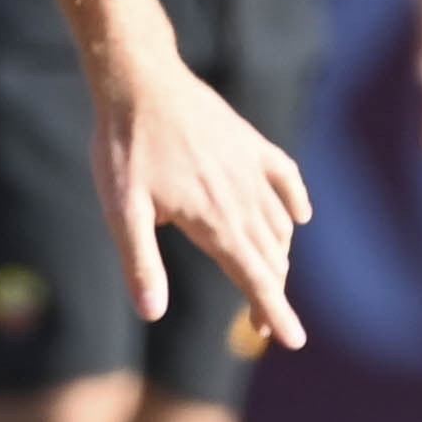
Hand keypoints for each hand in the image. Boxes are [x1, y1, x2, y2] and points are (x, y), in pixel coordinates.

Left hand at [95, 54, 313, 349]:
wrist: (140, 80)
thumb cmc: (124, 147)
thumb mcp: (120, 211)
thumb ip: (140, 263)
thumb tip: (152, 313)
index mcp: (214, 221)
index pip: (256, 279)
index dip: (275, 313)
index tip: (294, 341)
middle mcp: (242, 198)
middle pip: (271, 259)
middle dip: (270, 294)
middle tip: (257, 324)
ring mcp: (251, 169)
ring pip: (279, 226)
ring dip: (278, 258)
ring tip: (267, 279)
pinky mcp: (251, 145)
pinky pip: (287, 178)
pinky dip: (296, 204)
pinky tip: (300, 218)